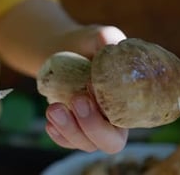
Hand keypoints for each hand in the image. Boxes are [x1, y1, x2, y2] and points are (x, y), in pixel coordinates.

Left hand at [45, 25, 127, 153]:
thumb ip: (107, 39)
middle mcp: (115, 120)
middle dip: (92, 127)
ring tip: (53, 108)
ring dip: (69, 130)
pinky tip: (49, 123)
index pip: (130, 121)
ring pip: (86, 144)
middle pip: (111, 143)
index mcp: (130, 100)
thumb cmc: (88, 43)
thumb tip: (109, 45)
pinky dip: (59, 136)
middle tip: (76, 100)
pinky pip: (68, 142)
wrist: (63, 50)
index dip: (115, 113)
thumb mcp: (98, 36)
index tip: (92, 88)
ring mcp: (92, 127)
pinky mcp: (73, 128)